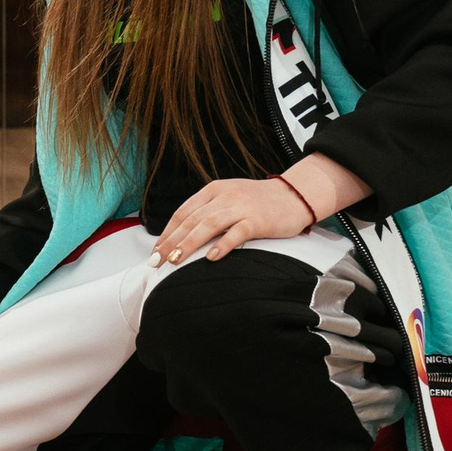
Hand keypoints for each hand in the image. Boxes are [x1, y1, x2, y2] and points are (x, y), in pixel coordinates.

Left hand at [153, 176, 314, 266]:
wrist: (295, 195)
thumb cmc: (260, 202)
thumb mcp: (229, 199)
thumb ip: (208, 212)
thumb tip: (183, 235)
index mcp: (214, 190)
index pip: (183, 212)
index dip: (167, 232)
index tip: (156, 249)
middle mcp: (224, 196)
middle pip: (191, 220)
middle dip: (171, 241)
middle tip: (158, 260)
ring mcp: (241, 207)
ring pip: (208, 225)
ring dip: (189, 243)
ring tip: (175, 260)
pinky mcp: (258, 220)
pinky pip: (237, 232)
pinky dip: (222, 245)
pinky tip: (211, 257)